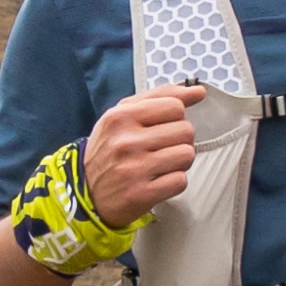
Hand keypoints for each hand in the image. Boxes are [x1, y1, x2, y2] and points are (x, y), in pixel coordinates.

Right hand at [86, 84, 206, 225]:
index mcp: (120, 117)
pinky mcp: (142, 194)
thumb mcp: (122, 115)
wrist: (86, 191)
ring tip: (161, 164)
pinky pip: (180, 180)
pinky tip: (158, 180)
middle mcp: (126, 141)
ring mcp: (134, 169)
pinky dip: (174, 181)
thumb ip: (160, 97)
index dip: (174, 117)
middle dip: (179, 140)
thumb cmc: (110, 149)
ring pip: (187, 155)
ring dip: (179, 161)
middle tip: (161, 148)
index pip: (174, 106)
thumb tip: (199, 91)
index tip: (161, 126)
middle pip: (186, 130)